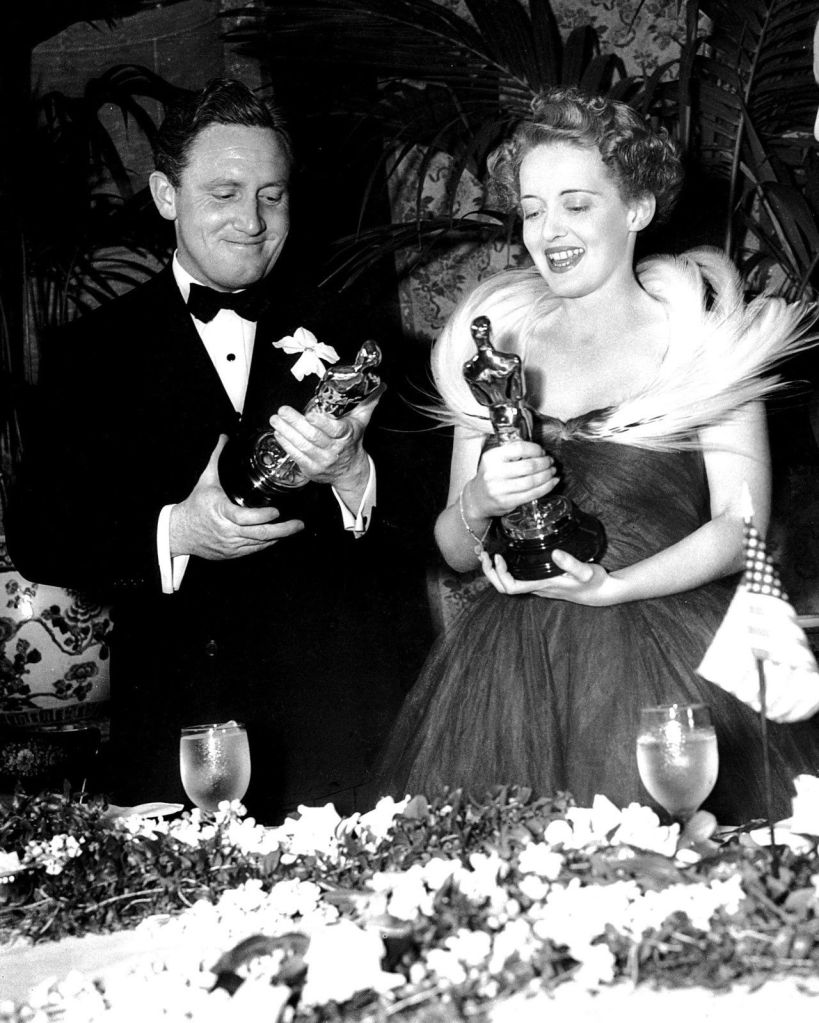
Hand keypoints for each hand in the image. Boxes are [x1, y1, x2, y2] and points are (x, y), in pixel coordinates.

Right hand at [169, 435, 303, 559]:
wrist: (180, 532)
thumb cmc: (195, 505)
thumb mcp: (205, 481)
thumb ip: (217, 459)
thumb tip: (224, 438)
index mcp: (221, 512)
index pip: (243, 518)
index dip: (261, 517)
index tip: (276, 511)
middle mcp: (227, 531)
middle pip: (258, 534)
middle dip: (282, 530)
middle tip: (299, 523)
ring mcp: (230, 545)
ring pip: (259, 544)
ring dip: (278, 537)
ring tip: (294, 528)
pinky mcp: (232, 554)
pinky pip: (254, 550)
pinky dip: (267, 544)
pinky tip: (278, 536)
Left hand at [269, 384, 383, 490]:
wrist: (350, 469)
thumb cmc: (352, 441)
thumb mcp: (362, 421)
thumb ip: (368, 402)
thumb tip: (380, 386)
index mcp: (346, 436)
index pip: (335, 430)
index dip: (321, 423)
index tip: (310, 414)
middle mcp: (334, 450)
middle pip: (313, 437)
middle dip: (295, 423)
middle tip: (282, 411)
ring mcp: (321, 461)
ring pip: (301, 446)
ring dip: (286, 432)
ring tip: (276, 419)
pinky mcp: (311, 469)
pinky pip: (296, 456)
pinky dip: (285, 444)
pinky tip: (279, 433)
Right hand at [467, 441, 557, 519]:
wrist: (477, 498)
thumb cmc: (491, 476)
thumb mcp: (495, 459)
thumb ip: (512, 453)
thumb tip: (539, 451)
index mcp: (491, 458)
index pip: (519, 448)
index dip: (535, 449)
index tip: (542, 451)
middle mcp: (493, 473)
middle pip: (529, 466)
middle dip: (545, 463)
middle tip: (550, 461)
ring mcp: (499, 489)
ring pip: (532, 481)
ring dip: (547, 475)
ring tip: (552, 471)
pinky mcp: (507, 502)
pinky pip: (532, 494)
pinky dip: (546, 488)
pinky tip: (552, 482)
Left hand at [479, 548, 622, 605]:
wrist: (601, 592)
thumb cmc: (594, 582)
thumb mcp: (587, 571)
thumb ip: (572, 563)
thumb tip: (555, 553)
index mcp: (542, 585)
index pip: (511, 587)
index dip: (500, 574)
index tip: (499, 557)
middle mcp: (536, 587)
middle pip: (503, 587)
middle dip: (490, 572)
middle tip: (484, 553)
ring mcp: (537, 585)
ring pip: (508, 583)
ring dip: (495, 570)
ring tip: (488, 553)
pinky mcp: (540, 581)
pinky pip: (516, 578)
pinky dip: (505, 568)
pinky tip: (505, 554)